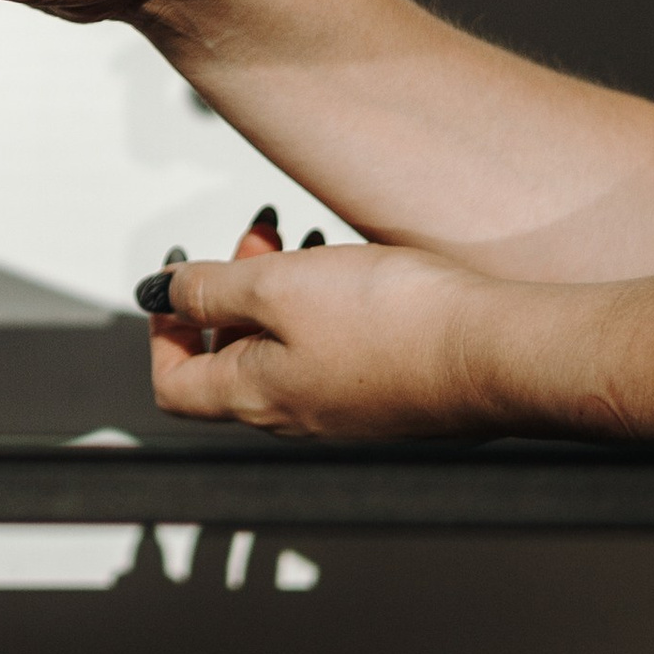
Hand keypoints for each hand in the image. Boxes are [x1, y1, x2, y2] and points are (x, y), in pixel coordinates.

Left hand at [149, 237, 530, 440]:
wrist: (496, 352)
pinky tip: (355, 270)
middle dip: (230, 294)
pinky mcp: (390, 393)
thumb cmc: (394, 324)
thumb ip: (210, 290)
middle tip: (257, 238)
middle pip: (231, 363)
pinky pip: (335, 353)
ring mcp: (347, 409)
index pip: (176, 385)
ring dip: (281, 293)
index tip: (178, 280)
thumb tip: (158, 296)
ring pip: (285, 351)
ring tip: (308, 242)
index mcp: (256, 398)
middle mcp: (297, 415)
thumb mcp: (277, 286)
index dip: (165, 331)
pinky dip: (326, 308)